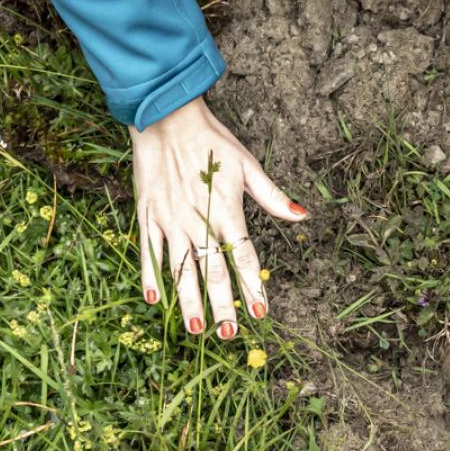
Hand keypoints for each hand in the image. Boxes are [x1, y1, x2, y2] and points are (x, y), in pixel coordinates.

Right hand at [132, 98, 306, 338]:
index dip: (253, 286)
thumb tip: (303, 215)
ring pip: (180, 268)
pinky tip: (154, 300)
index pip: (243, 256)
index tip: (261, 312)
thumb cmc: (212, 141)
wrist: (166, 117)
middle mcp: (197, 219)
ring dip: (188, 300)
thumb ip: (273, 197)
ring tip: (196, 328)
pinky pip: (148, 251)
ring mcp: (169, 219)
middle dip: (221, 304)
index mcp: (226, 209)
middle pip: (212, 270)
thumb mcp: (248, 165)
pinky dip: (150, 275)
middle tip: (229, 333)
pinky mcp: (147, 214)